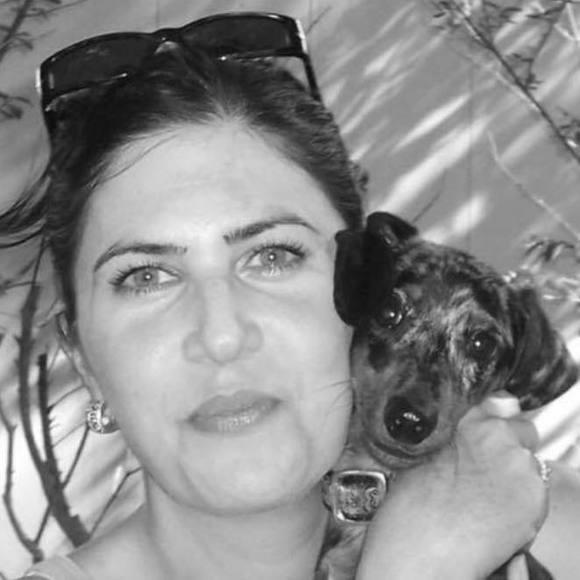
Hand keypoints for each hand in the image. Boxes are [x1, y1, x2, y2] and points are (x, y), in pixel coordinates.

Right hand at [356, 401, 548, 579]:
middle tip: (483, 468)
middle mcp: (499, 435)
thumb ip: (456, 431)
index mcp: (467, 418)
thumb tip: (484, 416)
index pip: (501, 401)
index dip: (495, 417)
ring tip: (485, 496)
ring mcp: (521, 467)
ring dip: (514, 472)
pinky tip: (494, 512)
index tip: (487, 430)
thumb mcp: (423, 453)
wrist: (421, 550)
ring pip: (529, 461)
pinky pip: (534, 490)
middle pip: (522, 429)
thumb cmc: (411, 504)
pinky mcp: (535, 498)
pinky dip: (520, 499)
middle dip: (508, 445)